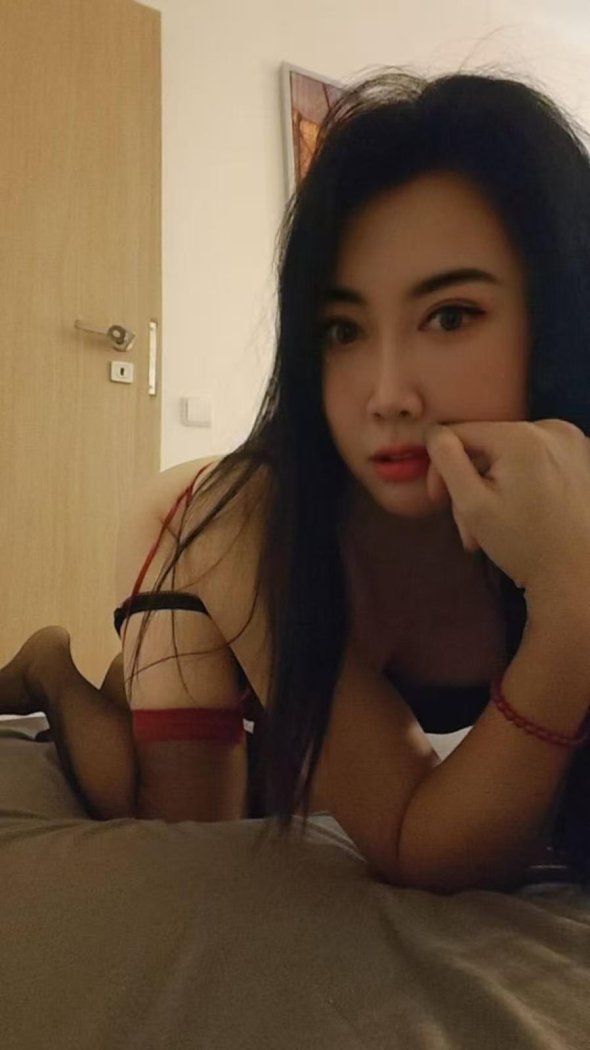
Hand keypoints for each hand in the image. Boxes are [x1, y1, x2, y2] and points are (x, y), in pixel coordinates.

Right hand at [424, 418, 589, 598]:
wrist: (576, 575)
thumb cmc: (522, 544)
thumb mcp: (473, 505)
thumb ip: (447, 461)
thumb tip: (434, 433)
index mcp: (521, 437)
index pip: (460, 432)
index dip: (441, 464)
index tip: (438, 499)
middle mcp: (551, 428)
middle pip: (488, 445)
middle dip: (471, 483)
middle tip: (468, 526)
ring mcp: (572, 441)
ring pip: (510, 454)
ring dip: (494, 486)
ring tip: (492, 526)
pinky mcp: (583, 457)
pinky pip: (536, 458)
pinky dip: (521, 480)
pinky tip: (520, 510)